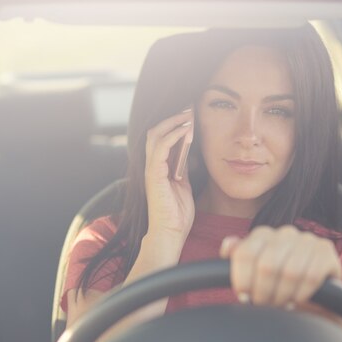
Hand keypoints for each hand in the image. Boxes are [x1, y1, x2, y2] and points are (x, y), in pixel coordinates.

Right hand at [144, 109, 195, 241]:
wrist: (170, 232)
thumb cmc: (177, 213)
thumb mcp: (184, 184)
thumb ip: (182, 167)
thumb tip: (188, 151)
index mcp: (158, 167)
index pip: (161, 137)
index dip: (174, 124)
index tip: (190, 115)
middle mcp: (151, 165)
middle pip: (156, 131)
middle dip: (173, 118)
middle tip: (189, 109)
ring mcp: (151, 169)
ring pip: (156, 134)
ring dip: (174, 122)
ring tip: (189, 115)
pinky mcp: (154, 173)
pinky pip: (161, 147)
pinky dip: (174, 135)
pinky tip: (186, 130)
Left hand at [220, 225, 341, 307]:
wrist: (313, 294)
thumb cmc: (277, 283)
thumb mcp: (253, 272)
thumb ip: (238, 258)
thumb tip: (229, 244)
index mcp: (263, 234)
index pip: (245, 254)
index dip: (242, 280)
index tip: (244, 296)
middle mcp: (285, 232)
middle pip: (266, 265)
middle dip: (263, 292)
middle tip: (264, 305)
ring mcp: (307, 239)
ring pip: (289, 272)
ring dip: (282, 295)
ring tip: (280, 304)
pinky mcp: (326, 251)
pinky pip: (311, 276)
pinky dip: (301, 293)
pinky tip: (296, 299)